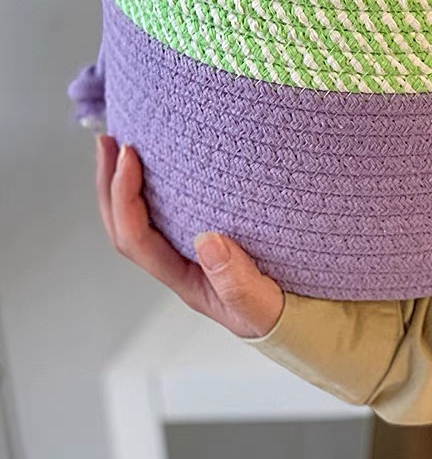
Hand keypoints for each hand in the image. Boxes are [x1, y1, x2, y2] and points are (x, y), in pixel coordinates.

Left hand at [95, 135, 284, 337]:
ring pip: (138, 218)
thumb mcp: (260, 304)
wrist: (297, 318)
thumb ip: (237, 281)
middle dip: (109, 184)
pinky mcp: (202, 233)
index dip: (125, 196)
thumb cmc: (275, 313)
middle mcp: (177, 261)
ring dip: (122, 182)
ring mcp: (186, 248)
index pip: (136, 238)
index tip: (129, 157)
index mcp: (182, 277)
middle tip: (107, 140)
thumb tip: (207, 241)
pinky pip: (163, 210)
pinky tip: (159, 162)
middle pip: (125, 226)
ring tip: (118, 143)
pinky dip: (151, 184)